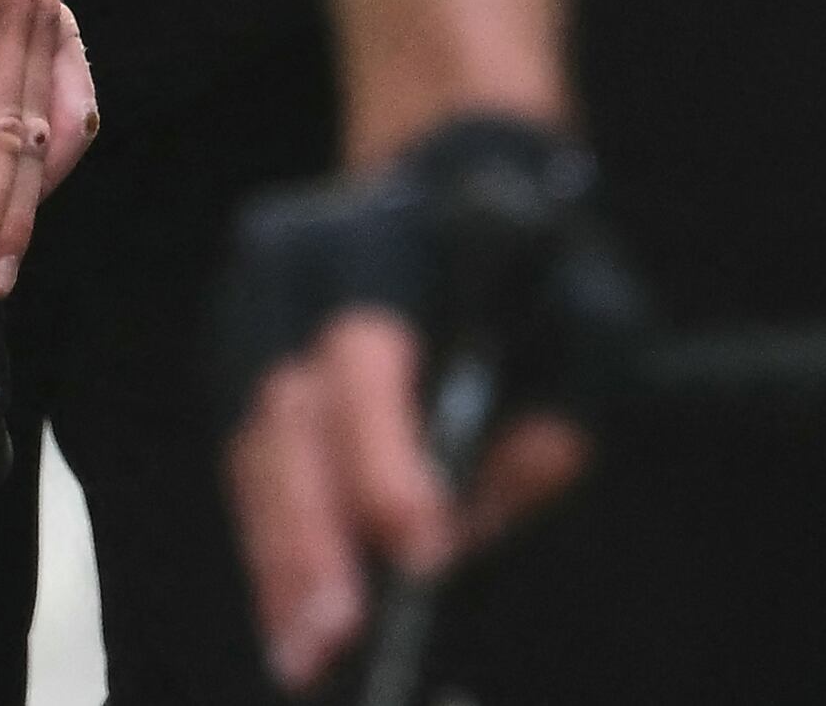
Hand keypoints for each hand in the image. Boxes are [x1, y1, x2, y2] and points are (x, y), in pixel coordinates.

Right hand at [221, 119, 610, 689]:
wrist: (451, 171)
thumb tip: (477, 530)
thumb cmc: (538, 265)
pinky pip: (245, 451)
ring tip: (303, 653)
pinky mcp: (233, 339)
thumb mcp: (593, 323)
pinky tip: (291, 610)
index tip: (419, 554)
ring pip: (253, 440)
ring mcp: (253, 294)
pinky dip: (270, 533)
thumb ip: (556, 420)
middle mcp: (299, 253)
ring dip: (278, 554)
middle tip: (334, 640)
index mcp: (396, 233)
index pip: (370, 354)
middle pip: (289, 407)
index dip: (386, 461)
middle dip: (311, 535)